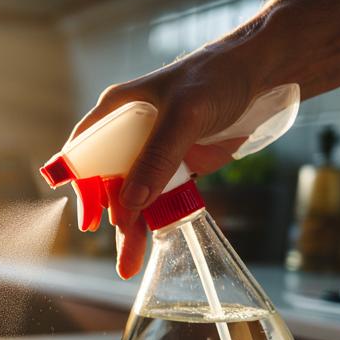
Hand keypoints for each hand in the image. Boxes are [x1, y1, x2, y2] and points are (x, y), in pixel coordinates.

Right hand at [70, 43, 257, 278]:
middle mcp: (130, 133)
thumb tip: (131, 202)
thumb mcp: (185, 115)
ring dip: (130, 229)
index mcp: (118, 111)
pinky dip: (154, 222)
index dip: (80, 183)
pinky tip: (150, 245)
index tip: (88, 214)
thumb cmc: (216, 78)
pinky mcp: (176, 165)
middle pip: (108, 181)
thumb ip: (158, 156)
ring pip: (133, 195)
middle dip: (110, 216)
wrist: (259, 74)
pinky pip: (159, 198)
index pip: (85, 151)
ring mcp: (153, 151)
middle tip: (118, 244)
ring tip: (128, 265)